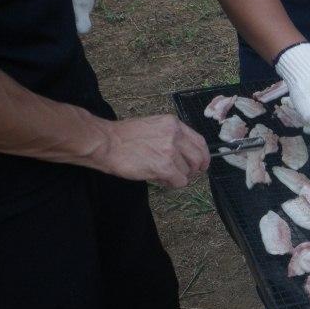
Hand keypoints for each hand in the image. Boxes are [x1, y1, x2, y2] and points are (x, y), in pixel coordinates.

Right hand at [92, 116, 209, 187]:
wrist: (105, 143)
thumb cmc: (123, 137)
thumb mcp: (153, 127)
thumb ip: (170, 137)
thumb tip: (184, 155)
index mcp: (173, 124)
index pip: (200, 142)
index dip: (203, 156)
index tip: (201, 165)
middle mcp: (175, 135)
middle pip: (199, 158)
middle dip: (194, 170)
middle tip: (184, 175)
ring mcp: (171, 151)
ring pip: (188, 172)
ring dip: (177, 177)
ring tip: (161, 174)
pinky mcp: (165, 167)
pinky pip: (179, 181)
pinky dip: (171, 184)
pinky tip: (159, 179)